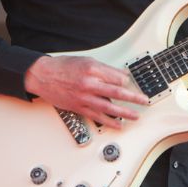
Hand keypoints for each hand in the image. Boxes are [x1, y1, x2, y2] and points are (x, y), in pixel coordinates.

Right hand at [23, 55, 148, 128]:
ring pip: (109, 107)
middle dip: (133, 98)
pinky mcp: (79, 107)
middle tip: (144, 101)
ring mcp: (84, 98)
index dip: (127, 81)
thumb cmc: (63, 67)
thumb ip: (105, 69)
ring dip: (125, 113)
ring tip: (136, 116)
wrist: (43, 76)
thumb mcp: (86, 61)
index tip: (133, 84)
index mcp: (93, 69)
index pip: (117, 77)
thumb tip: (122, 74)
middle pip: (117, 92)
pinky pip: (97, 117)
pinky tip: (118, 125)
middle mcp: (89, 84)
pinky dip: (109, 122)